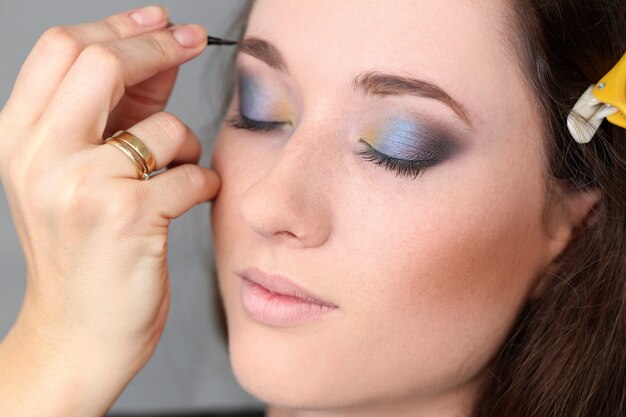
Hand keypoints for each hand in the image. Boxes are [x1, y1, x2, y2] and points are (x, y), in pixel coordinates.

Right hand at [0, 4, 218, 394]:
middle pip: (102, 62)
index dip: (120, 25)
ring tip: (177, 174)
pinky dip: (204, 184)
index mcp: (21, 139)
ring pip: (164, 128)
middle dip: (159, 46)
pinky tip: (191, 200)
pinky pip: (192, 175)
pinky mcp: (127, 217)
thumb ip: (115, 113)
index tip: (163, 19)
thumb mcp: (81, 173)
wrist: (78, 333)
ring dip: (188, 145)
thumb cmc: (86, 251)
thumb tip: (161, 54)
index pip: (62, 49)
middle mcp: (40, 157)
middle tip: (192, 42)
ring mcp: (81, 186)